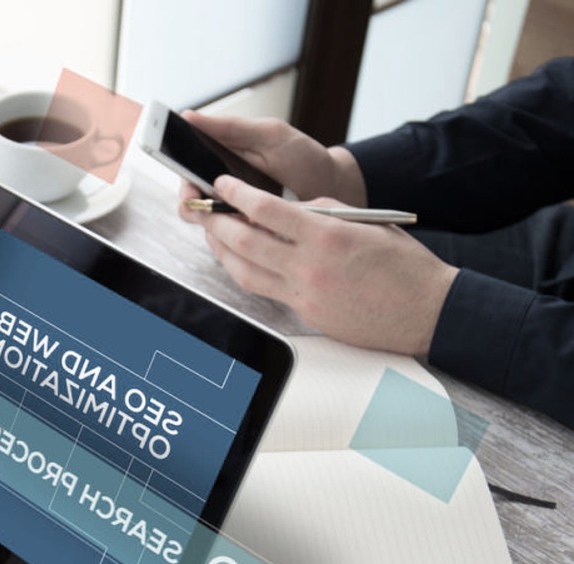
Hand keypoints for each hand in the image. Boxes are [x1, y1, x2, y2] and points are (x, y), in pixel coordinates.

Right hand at [175, 111, 366, 218]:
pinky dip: (228, 235)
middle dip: (189, 197)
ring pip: (202, 220)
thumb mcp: (270, 135)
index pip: (185, 163)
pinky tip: (243, 227)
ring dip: (209, 218)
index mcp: (221, 158)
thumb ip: (231, 127)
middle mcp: (222, 187)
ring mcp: (232, 212)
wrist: (335, 190)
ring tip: (227, 211)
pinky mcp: (245, 234)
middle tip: (200, 195)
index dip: (174, 163)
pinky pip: (224, 239)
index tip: (173, 160)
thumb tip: (190, 116)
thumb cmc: (304, 158)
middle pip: (188, 196)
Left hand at [198, 176, 456, 355]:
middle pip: (243, 242)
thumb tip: (285, 208)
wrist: (426, 311)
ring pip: (243, 271)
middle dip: (215, 223)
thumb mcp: (365, 221)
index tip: (222, 185)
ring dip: (221, 250)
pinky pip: (262, 290)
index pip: (265, 210)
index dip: (236, 195)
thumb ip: (321, 212)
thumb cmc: (404, 265)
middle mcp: (309, 266)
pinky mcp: (305, 313)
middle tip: (202, 209)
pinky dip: (244, 272)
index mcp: (326, 236)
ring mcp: (304, 294)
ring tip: (212, 234)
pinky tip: (238, 261)